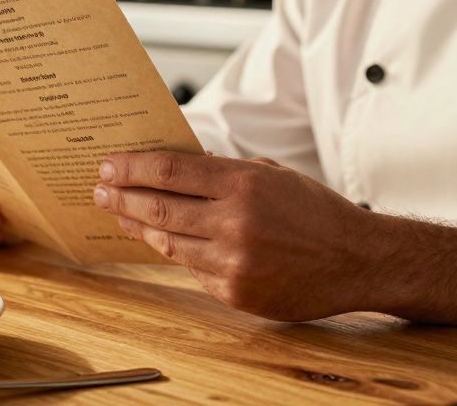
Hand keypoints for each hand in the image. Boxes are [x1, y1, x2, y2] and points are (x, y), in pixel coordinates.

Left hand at [92, 150, 373, 320]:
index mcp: (244, 183)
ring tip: (120, 216)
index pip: (169, 170)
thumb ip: (222, 169)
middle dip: (121, 197)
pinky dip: (177, 254)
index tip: (108, 164)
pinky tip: (161, 242)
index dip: (132, 167)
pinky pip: (192, 270)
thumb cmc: (314, 211)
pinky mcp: (235, 292)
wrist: (358, 260)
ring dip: (138, 228)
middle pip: (158, 207)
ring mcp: (234, 261)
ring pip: (168, 243)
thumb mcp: (271, 174)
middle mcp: (235, 222)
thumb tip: (173, 163)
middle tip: (99, 190)